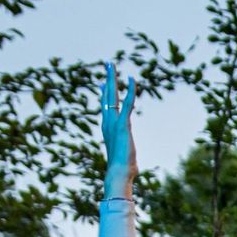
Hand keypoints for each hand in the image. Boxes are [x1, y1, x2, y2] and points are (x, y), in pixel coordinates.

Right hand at [100, 62, 138, 198]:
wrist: (119, 172)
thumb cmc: (122, 169)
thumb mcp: (123, 157)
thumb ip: (125, 155)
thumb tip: (130, 165)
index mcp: (107, 128)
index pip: (105, 107)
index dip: (105, 94)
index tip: (104, 83)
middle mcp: (107, 122)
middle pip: (106, 96)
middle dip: (108, 79)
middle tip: (108, 65)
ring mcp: (114, 122)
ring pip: (112, 95)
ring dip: (113, 78)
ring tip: (112, 64)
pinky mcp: (123, 124)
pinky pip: (127, 103)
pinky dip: (130, 91)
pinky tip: (131, 79)